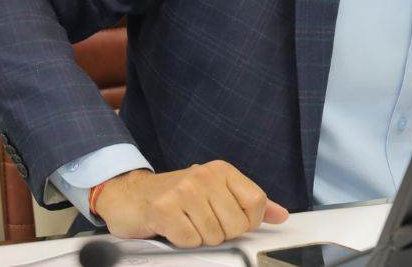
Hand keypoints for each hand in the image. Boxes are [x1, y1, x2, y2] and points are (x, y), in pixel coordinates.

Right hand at [95, 161, 289, 247]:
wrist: (130, 194)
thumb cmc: (175, 195)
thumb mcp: (216, 191)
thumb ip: (249, 202)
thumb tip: (280, 214)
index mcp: (222, 170)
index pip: (256, 202)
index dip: (248, 221)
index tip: (233, 221)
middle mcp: (204, 176)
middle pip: (237, 224)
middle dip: (222, 233)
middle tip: (202, 222)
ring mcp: (184, 191)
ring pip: (214, 236)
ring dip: (201, 238)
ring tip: (187, 223)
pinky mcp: (164, 209)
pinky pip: (190, 241)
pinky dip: (183, 241)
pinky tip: (174, 228)